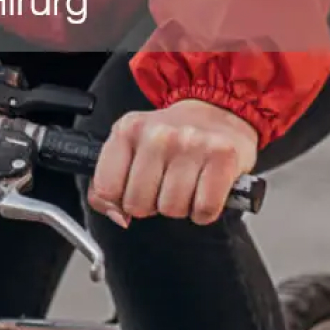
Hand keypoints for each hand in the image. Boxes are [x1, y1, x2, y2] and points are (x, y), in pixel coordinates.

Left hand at [87, 100, 258, 226]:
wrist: (216, 112)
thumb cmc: (171, 138)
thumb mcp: (129, 147)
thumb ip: (108, 184)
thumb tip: (118, 217)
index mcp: (127, 129)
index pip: (106, 189)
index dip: (119, 200)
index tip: (132, 190)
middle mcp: (158, 134)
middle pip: (138, 204)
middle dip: (151, 205)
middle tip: (164, 185)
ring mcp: (192, 143)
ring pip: (171, 209)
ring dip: (179, 207)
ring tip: (185, 185)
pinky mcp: (223, 156)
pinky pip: (204, 209)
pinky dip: (204, 211)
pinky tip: (203, 191)